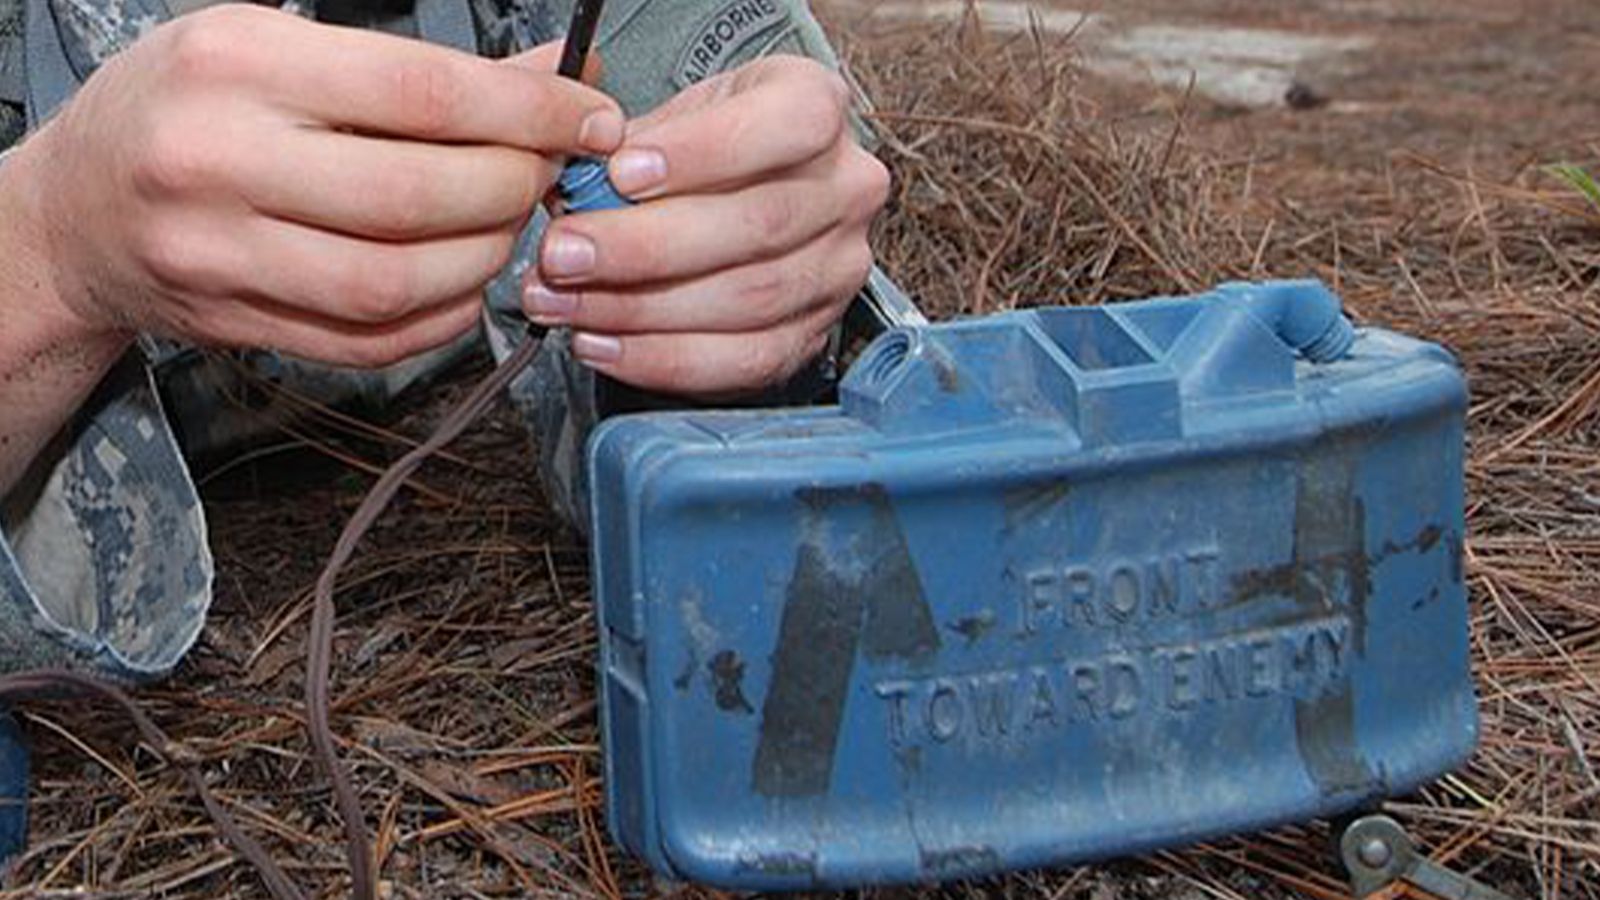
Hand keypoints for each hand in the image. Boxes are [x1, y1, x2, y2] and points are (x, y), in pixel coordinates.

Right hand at [9, 6, 622, 367]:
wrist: (75, 210)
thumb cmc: (190, 108)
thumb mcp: (282, 49)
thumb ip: (418, 71)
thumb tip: (555, 77)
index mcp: (238, 65)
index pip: (423, 92)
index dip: (529, 110)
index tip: (590, 116)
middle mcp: (220, 162)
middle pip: (419, 196)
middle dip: (513, 188)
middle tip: (544, 174)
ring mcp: (221, 257)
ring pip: (399, 281)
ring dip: (485, 259)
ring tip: (505, 224)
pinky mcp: (237, 326)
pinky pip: (372, 342)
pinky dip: (443, 318)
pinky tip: (464, 282)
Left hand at [521, 55, 889, 396]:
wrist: (743, 193)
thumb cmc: (706, 147)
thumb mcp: (674, 115)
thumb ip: (630, 146)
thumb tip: (573, 196)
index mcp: (818, 106)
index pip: (788, 125)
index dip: (703, 154)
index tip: (621, 173)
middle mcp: (846, 188)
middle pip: (757, 226)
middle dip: (645, 246)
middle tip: (565, 253)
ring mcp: (837, 267)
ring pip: (747, 300)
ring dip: (640, 309)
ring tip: (567, 301)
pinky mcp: (814, 333)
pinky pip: (742, 360)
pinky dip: (662, 359)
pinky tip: (604, 342)